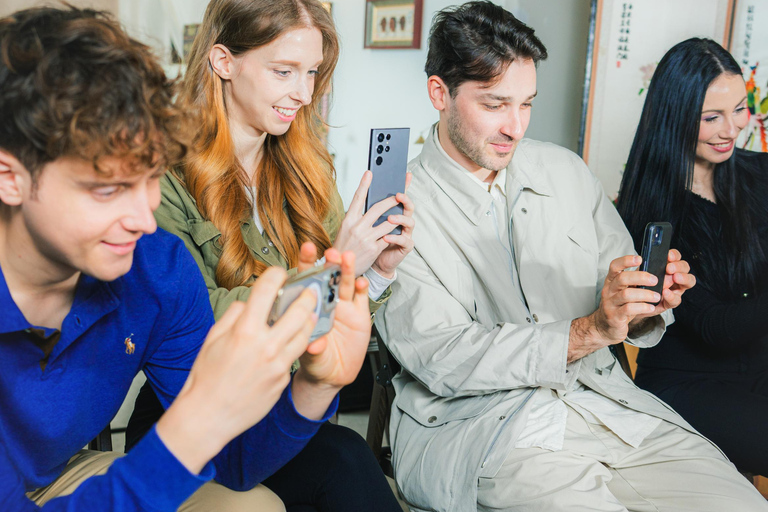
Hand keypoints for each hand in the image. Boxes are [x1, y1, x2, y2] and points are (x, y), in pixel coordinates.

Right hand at [156, 267, 317, 472]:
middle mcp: (265, 345)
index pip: (268, 290)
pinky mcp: (283, 379)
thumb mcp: (213, 338)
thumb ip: (234, 315)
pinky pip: (297, 354)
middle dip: (306, 295)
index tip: (280, 272)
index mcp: (244, 330)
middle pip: (299, 309)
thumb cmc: (206, 377)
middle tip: (309, 289)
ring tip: (309, 312)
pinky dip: (299, 342)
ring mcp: (277, 363)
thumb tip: (248, 303)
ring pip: (306, 332)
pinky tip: (297, 336)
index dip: (276, 275)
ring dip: (309, 318)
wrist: (209, 416)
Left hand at [292, 248, 370, 418]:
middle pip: (328, 277)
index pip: (307, 280)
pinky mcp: (360, 315)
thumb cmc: (315, 361)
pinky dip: (363, 288)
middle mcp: (326, 302)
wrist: (333, 374)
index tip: (307, 249)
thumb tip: (314, 344)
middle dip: (330, 263)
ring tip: (347, 258)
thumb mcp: (311, 358)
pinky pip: (362, 298)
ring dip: (347, 270)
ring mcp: (344, 307)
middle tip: (331, 253)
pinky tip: (362, 282)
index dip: (307, 264)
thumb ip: (313, 349)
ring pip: (345, 284)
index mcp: (310, 306)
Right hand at [333, 171, 413, 276]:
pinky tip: (398, 230)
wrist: (339, 269)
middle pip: (377, 208)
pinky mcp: (374, 249)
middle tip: (398, 194)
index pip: (357, 199)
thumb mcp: (345, 229)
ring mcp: (366, 239)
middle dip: (390, 200)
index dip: (364, 185)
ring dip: (396, 217)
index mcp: (348, 220)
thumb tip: (370, 205)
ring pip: (387, 223)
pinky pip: (389, 237)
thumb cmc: (344, 246)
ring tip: (401, 212)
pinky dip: (394, 233)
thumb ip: (357, 218)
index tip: (370, 173)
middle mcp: (356, 228)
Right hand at [568, 255, 659, 361]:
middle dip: (640, 277)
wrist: (605, 327)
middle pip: (622, 278)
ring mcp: (610, 304)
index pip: (615, 266)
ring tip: (657, 296)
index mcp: (612, 281)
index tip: (640, 258)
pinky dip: (642, 307)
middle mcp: (609, 291)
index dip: (626, 260)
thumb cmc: (620, 307)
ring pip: (626, 294)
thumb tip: (659, 274)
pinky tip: (651, 307)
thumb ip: (638, 282)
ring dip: (645, 294)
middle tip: (655, 280)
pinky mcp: (614, 317)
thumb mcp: (626, 291)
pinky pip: (628, 309)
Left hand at [634, 249, 694, 318]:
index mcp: (667, 267)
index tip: (668, 255)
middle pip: (685, 267)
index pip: (676, 257)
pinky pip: (677, 299)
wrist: (632, 303)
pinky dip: (672, 295)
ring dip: (683, 278)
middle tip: (669, 268)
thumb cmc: (638, 285)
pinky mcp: (671, 302)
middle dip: (679, 266)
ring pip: (689, 281)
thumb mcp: (640, 275)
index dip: (674, 255)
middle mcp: (675, 276)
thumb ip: (647, 269)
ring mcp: (676, 289)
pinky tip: (665, 292)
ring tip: (675, 278)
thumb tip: (650, 263)